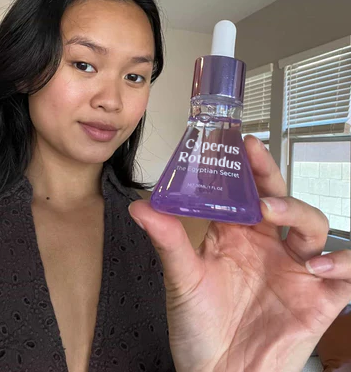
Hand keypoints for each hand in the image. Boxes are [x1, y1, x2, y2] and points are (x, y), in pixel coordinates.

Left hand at [128, 135, 350, 371]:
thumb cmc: (198, 328)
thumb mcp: (181, 280)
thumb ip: (167, 241)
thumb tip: (143, 206)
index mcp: (237, 234)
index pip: (246, 191)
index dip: (247, 167)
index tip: (240, 144)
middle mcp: (268, 245)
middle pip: (280, 199)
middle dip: (271, 176)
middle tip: (257, 160)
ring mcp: (294, 269)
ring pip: (314, 225)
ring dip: (300, 213)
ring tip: (275, 214)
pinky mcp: (318, 298)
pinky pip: (345, 274)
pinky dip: (343, 264)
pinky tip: (318, 266)